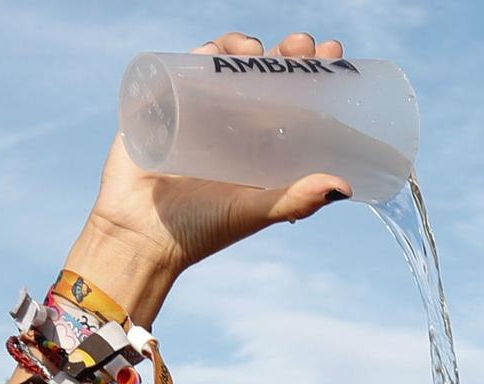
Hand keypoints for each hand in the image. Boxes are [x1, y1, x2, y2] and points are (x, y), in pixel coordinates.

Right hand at [75, 31, 353, 317]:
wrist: (141, 236)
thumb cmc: (200, 231)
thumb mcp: (254, 212)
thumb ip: (295, 200)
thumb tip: (343, 186)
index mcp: (258, 148)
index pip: (293, 102)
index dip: (313, 76)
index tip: (333, 57)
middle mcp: (231, 125)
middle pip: (264, 76)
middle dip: (287, 53)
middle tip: (303, 45)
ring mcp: (198, 110)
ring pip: (227, 65)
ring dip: (246, 47)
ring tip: (259, 52)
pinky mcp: (164, 102)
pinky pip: (185, 67)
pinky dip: (203, 54)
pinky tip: (217, 52)